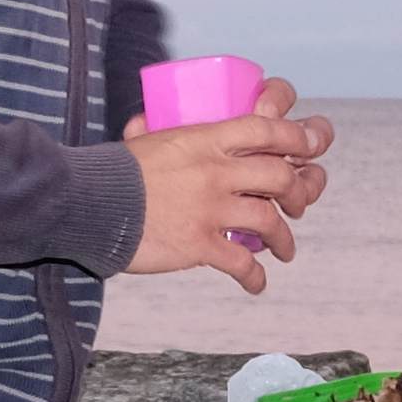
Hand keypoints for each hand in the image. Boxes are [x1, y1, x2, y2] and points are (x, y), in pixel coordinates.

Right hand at [130, 79, 333, 292]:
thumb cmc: (111, 171)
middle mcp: (215, 172)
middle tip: (300, 204)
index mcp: (204, 140)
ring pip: (269, 220)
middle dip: (300, 190)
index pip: (265, 129)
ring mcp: (210, 209)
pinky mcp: (200, 244)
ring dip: (284, 238)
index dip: (296, 136)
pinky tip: (257, 284)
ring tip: (285, 250)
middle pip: (279, 175)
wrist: (89, 202)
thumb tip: (147, 117)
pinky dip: (254, 276)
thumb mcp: (141, 140)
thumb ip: (152, 127)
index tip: (312, 145)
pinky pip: (241, 263)